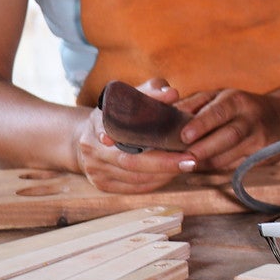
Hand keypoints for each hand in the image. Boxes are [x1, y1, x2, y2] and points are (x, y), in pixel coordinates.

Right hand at [75, 78, 195, 192]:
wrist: (87, 135)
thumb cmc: (117, 113)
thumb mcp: (129, 96)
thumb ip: (151, 91)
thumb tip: (173, 94)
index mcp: (98, 123)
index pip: (116, 131)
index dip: (134, 137)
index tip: (172, 144)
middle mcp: (92, 148)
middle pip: (130, 161)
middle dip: (164, 163)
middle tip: (192, 160)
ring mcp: (95, 169)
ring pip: (134, 178)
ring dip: (164, 174)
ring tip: (187, 165)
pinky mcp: (102, 185)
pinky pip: (133, 188)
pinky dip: (155, 182)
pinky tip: (171, 174)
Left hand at [177, 88, 279, 170]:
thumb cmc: (241, 107)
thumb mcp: (220, 97)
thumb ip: (193, 105)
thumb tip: (165, 115)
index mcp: (236, 100)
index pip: (218, 112)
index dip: (201, 124)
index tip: (184, 136)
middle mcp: (250, 118)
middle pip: (228, 136)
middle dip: (204, 149)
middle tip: (183, 158)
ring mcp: (258, 139)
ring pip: (230, 155)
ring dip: (207, 163)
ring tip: (187, 165)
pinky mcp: (261, 156)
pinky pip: (235, 166)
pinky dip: (216, 169)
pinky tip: (202, 169)